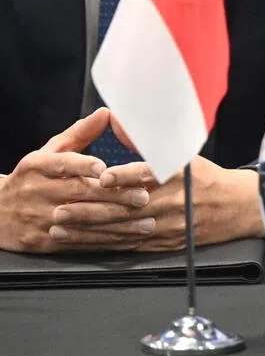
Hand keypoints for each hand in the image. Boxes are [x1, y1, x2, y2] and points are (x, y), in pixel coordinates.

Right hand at [0, 109, 151, 253]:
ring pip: (82, 221)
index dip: (84, 165)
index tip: (106, 169)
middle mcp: (37, 192)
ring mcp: (39, 219)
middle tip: (142, 196)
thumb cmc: (29, 178)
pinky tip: (126, 239)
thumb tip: (106, 113)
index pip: (62, 164)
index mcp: (37, 167)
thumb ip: (78, 134)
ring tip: (143, 221)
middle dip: (113, 197)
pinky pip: (77, 242)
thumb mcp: (47, 152)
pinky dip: (104, 242)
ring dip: (115, 223)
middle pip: (78, 194)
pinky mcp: (43, 242)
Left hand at [52, 155, 264, 251]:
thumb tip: (122, 122)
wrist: (235, 208)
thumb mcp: (187, 153)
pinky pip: (127, 246)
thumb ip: (152, 142)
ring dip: (88, 230)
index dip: (126, 176)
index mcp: (179, 176)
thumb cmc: (206, 177)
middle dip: (91, 210)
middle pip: (126, 208)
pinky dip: (102, 244)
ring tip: (61, 227)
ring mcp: (166, 226)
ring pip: (121, 230)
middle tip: (61, 208)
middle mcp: (171, 202)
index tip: (102, 176)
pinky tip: (81, 242)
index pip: (150, 174)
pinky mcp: (162, 244)